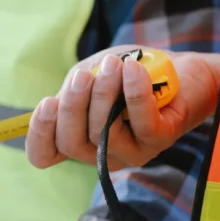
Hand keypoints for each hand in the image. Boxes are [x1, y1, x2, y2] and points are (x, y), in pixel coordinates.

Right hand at [26, 49, 219, 169]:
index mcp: (76, 142)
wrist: (180, 71)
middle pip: (71, 143)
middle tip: (82, 76)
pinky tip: (131, 70)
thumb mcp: (88, 77)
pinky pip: (140, 123)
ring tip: (112, 65)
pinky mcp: (158, 141)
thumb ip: (71, 90)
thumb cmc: (127, 73)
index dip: (39, 134)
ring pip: (103, 133)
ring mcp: (129, 153)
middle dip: (72, 106)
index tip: (47, 103)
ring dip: (104, 94)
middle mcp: (98, 154)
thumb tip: (61, 99)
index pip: (42, 155)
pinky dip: (133, 93)